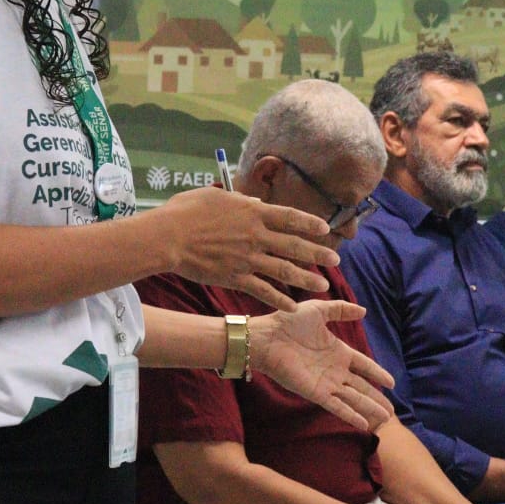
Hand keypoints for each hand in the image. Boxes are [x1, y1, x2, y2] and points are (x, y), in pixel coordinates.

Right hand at [159, 186, 337, 309]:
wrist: (168, 238)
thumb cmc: (186, 211)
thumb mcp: (216, 196)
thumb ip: (239, 200)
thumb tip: (254, 201)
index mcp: (253, 212)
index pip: (289, 217)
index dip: (309, 223)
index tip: (325, 229)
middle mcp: (256, 236)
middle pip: (294, 246)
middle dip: (318, 254)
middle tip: (336, 260)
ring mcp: (247, 259)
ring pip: (285, 271)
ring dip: (307, 279)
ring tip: (324, 286)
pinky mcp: (235, 278)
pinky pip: (263, 290)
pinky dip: (279, 299)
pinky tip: (292, 307)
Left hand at [249, 300, 394, 430]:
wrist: (268, 337)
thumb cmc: (289, 321)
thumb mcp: (319, 310)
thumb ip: (341, 310)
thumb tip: (364, 311)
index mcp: (337, 352)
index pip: (363, 365)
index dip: (377, 373)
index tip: (391, 383)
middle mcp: (334, 370)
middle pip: (361, 387)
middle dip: (376, 398)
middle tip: (392, 411)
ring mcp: (326, 383)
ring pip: (353, 399)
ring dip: (369, 408)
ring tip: (386, 418)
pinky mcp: (315, 393)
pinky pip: (337, 406)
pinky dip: (351, 415)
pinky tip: (364, 425)